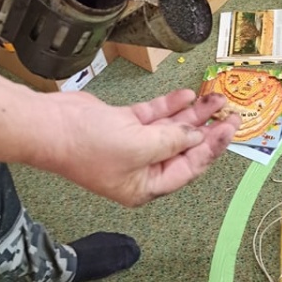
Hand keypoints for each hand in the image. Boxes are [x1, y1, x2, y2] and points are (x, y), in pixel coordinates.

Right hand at [36, 89, 240, 206]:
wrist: (50, 127)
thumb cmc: (88, 147)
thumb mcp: (140, 147)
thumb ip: (172, 141)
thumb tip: (195, 135)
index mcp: (145, 186)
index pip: (189, 168)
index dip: (212, 148)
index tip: (230, 129)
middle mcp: (141, 168)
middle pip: (182, 147)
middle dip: (206, 129)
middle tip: (229, 111)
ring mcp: (131, 144)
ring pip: (170, 129)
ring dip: (191, 114)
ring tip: (213, 97)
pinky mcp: (122, 124)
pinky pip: (153, 116)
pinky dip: (169, 106)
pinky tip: (188, 95)